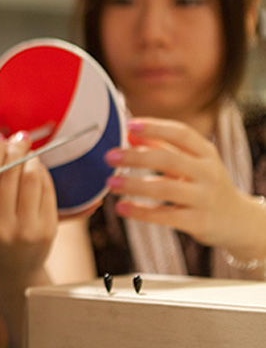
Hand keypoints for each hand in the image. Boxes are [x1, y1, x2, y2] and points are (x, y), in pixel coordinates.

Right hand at [0, 132, 57, 347]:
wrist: (12, 276)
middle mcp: (4, 228)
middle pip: (12, 174)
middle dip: (15, 149)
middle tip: (16, 138)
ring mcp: (29, 230)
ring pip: (33, 178)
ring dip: (30, 159)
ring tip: (25, 152)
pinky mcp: (49, 229)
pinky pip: (47, 190)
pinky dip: (41, 173)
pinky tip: (35, 170)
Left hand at [104, 117, 265, 258]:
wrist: (238, 221)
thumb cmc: (205, 185)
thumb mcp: (192, 163)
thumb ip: (162, 147)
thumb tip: (130, 134)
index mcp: (206, 153)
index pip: (181, 133)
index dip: (155, 128)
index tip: (129, 125)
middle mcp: (208, 173)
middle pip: (169, 159)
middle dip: (136, 157)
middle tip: (109, 157)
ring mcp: (205, 198)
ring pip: (165, 188)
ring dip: (134, 185)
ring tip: (110, 184)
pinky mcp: (199, 222)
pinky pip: (166, 216)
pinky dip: (141, 212)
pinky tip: (121, 208)